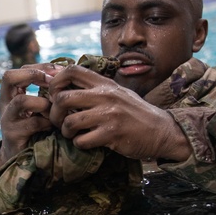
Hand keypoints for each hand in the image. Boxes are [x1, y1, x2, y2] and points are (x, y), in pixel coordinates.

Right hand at [0, 64, 61, 167]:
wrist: (20, 158)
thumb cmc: (34, 128)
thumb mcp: (37, 107)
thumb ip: (45, 91)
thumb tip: (67, 72)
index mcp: (10, 94)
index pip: (18, 70)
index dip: (38, 68)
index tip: (58, 72)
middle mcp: (4, 104)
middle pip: (9, 77)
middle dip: (33, 75)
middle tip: (52, 82)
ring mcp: (7, 119)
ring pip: (22, 100)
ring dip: (44, 102)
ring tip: (55, 109)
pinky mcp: (13, 135)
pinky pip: (33, 123)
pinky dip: (48, 122)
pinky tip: (55, 125)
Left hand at [47, 66, 191, 161]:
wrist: (161, 131)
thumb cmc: (134, 113)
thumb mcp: (116, 93)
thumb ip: (93, 88)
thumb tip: (62, 84)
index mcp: (104, 84)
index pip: (71, 70)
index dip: (55, 82)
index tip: (54, 96)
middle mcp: (106, 96)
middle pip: (63, 98)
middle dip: (54, 113)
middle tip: (59, 121)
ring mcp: (109, 114)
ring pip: (70, 122)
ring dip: (66, 131)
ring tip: (72, 133)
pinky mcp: (112, 134)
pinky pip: (82, 141)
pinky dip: (79, 144)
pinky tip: (87, 142)